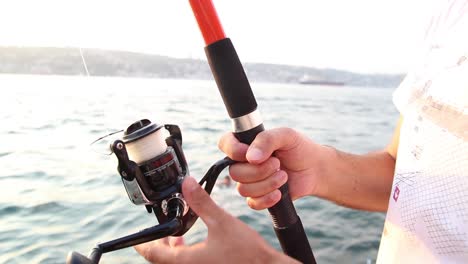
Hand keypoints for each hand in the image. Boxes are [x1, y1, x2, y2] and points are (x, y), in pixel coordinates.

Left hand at [135, 177, 297, 263]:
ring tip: (179, 235)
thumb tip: (187, 184)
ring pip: (178, 262)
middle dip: (161, 244)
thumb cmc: (247, 253)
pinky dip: (188, 254)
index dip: (144, 244)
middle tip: (161, 230)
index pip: (155, 255)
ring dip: (175, 250)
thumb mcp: (222, 222)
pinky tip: (198, 243)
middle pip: (164, 260)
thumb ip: (202, 202)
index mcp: (188, 261)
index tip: (138, 239)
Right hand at [218, 128, 329, 209]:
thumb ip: (267, 140)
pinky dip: (266, 199)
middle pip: (234, 172)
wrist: (315, 169)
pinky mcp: (258, 197)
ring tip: (283, 176)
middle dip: (259, 171)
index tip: (249, 153)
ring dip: (266, 184)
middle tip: (278, 164)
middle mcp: (244, 162)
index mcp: (246, 143)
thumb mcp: (286, 136)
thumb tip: (250, 157)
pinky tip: (279, 193)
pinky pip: (252, 203)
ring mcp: (250, 181)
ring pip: (243, 189)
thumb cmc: (300, 148)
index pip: (225, 144)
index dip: (233, 150)